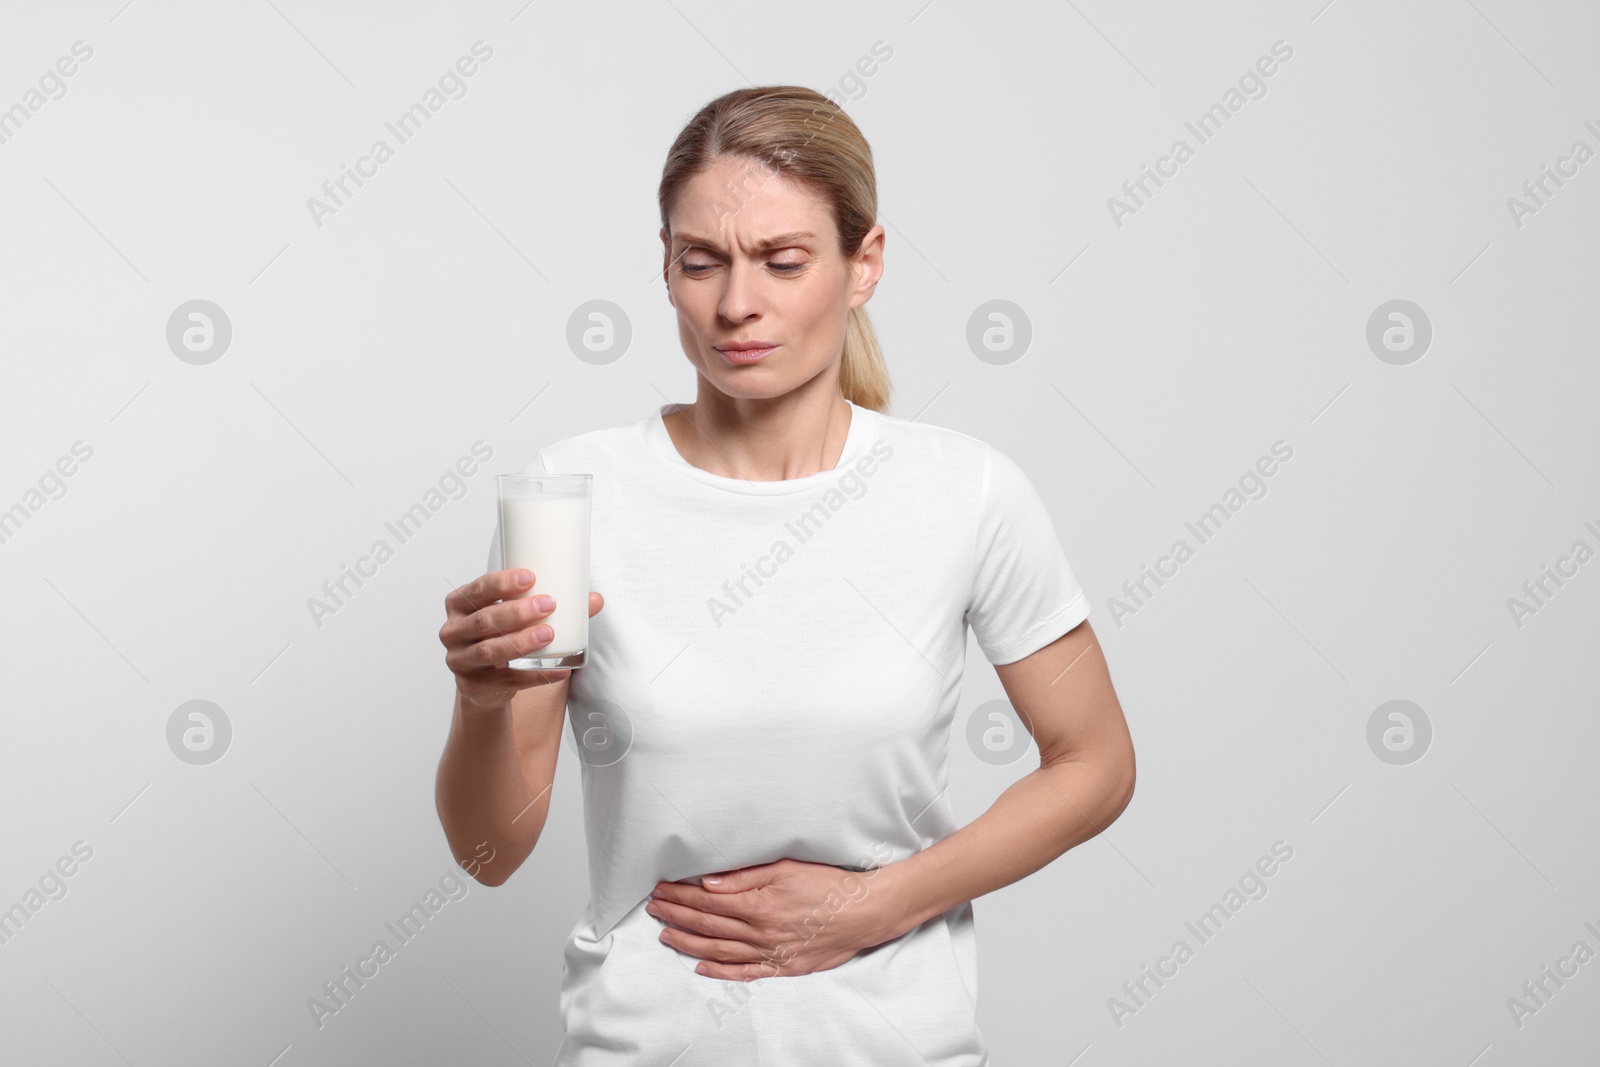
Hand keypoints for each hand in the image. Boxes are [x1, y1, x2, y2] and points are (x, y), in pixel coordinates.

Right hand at [440, 568, 604, 709]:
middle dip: (517, 612)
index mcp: (460, 604)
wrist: (486, 682)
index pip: (478, 589)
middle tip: (549, 604)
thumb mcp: (518, 618)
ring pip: (489, 650)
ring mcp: (459, 661)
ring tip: (549, 634)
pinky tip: (558, 670)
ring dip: (521, 642)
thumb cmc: (502, 636)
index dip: (502, 582)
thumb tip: (595, 599)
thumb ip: (551, 607)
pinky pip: (505, 681)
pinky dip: (535, 676)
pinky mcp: (471, 687)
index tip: (531, 577)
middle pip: (484, 620)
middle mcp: (453, 631)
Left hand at [647, 859, 897, 980]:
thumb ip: (745, 878)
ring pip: (719, 951)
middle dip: (676, 915)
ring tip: (666, 935)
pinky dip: (720, 972)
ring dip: (689, 943)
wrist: (864, 913)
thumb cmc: (828, 885)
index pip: (707, 901)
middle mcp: (759, 931)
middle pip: (708, 925)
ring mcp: (769, 952)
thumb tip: (709, 883)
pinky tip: (701, 968)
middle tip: (654, 909)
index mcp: (758, 904)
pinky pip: (744, 973)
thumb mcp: (786, 869)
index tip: (661, 890)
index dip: (680, 896)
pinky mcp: (782, 967)